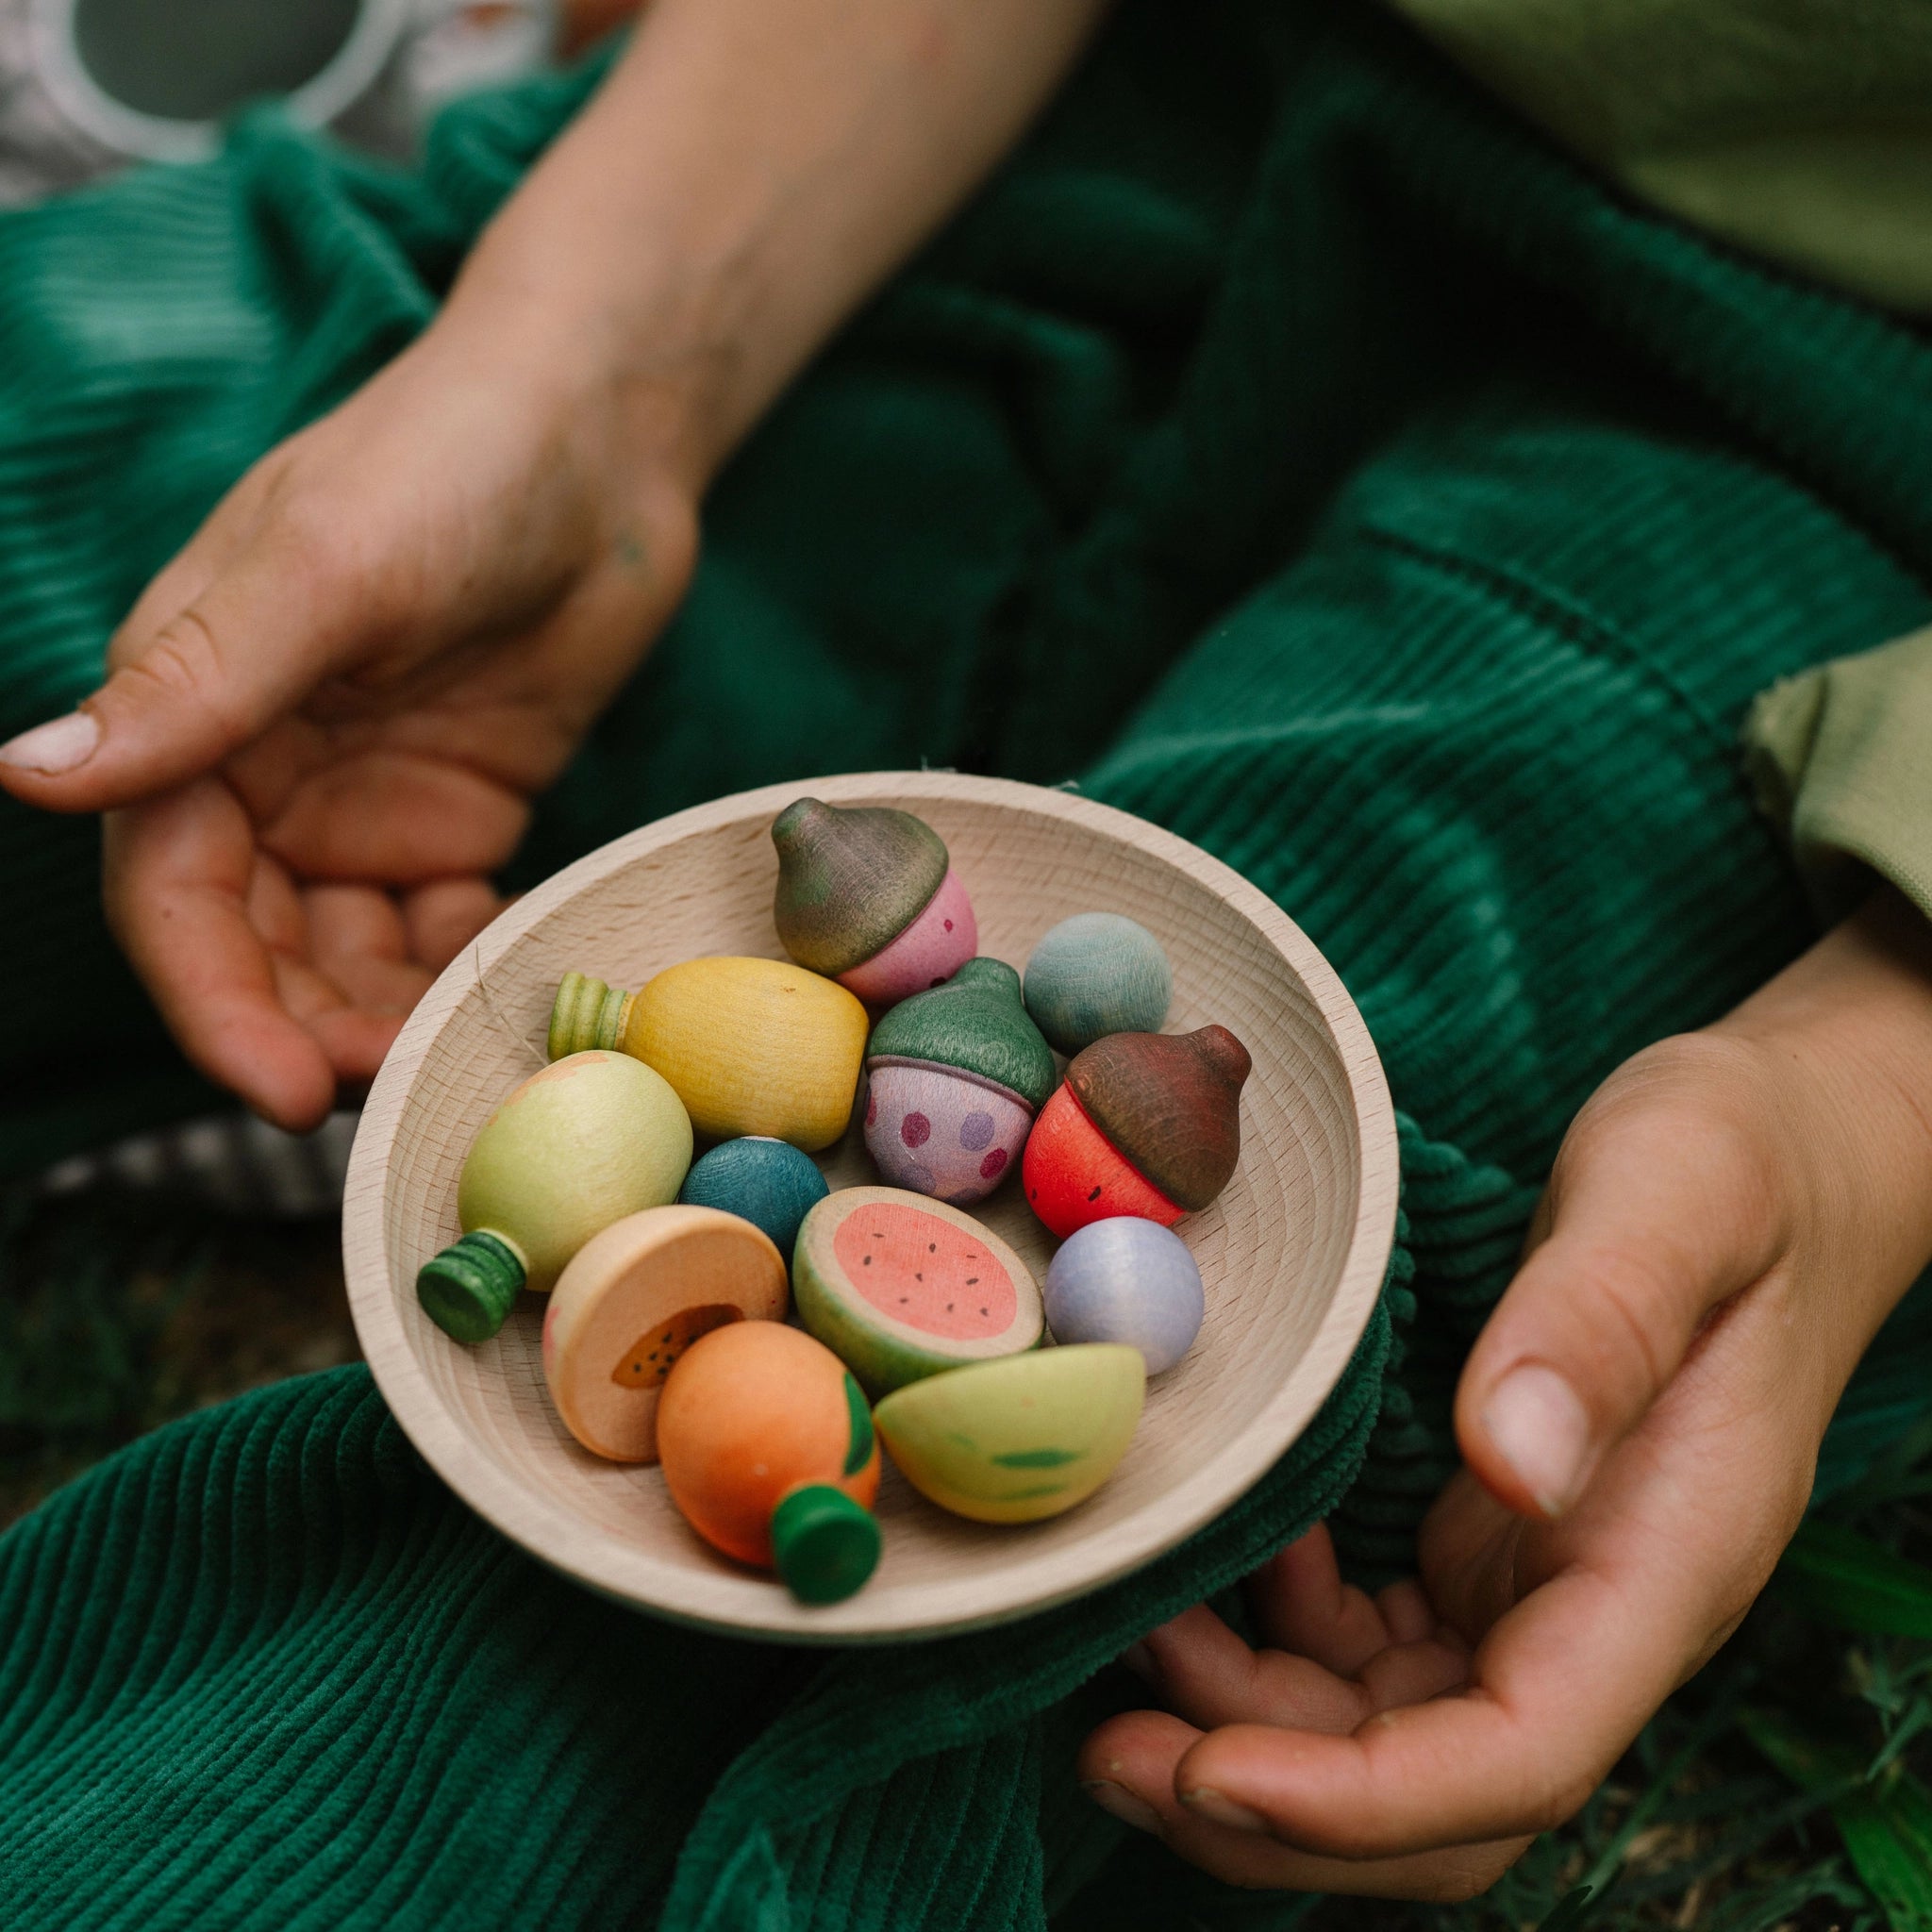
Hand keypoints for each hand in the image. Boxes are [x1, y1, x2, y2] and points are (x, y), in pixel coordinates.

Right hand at [0, 0, 1109, 1130]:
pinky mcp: (455, 819)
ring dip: (382, 1018)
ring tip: (447, 1062)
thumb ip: (195, 683)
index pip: (171, 890)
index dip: (213, 999)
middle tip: (384, 1097)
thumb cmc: (450, 463)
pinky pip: (437, 932)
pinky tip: (504, 996)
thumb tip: (28, 772)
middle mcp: (261, 771)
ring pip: (342, 955)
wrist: (604, 439)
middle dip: (304, 1029)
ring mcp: (359, 803)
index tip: (283, 1090)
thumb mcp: (324, 568)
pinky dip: (456, 974)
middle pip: (253, 944)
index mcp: (194, 708)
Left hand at [1081, 890, 1931, 1898]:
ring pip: (1393, 1731)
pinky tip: (1227, 1553)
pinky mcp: (1492, 1543)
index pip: (1524, 1756)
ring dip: (1255, 1724)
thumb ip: (1603, 1324)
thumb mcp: (1679, 1198)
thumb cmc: (1744, 1163)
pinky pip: (1375, 1646)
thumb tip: (1515, 1464)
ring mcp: (1544, 1583)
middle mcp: (1603, 1603)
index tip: (1213, 1773)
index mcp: (1666, 1559)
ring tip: (1134, 1639)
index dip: (1364, 1799)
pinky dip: (1280, 1635)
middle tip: (1111, 1754)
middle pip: (1443, 1794)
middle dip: (1277, 1804)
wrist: (1783, 1151)